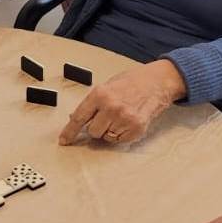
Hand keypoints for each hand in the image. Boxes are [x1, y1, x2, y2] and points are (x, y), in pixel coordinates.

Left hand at [58, 60, 186, 144]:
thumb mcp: (108, 85)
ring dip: (110, 130)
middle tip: (107, 117)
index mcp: (100, 94)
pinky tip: (129, 121)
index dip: (69, 131)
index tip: (64, 141)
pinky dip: (122, 134)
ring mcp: (125, 119)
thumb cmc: (132, 81)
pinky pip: (120, 140)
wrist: (158, 81)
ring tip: (120, 116)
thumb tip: (76, 117)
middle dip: (96, 127)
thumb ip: (92, 102)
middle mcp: (111, 107)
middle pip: (92, 131)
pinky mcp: (137, 128)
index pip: (79, 118)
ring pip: (106, 137)